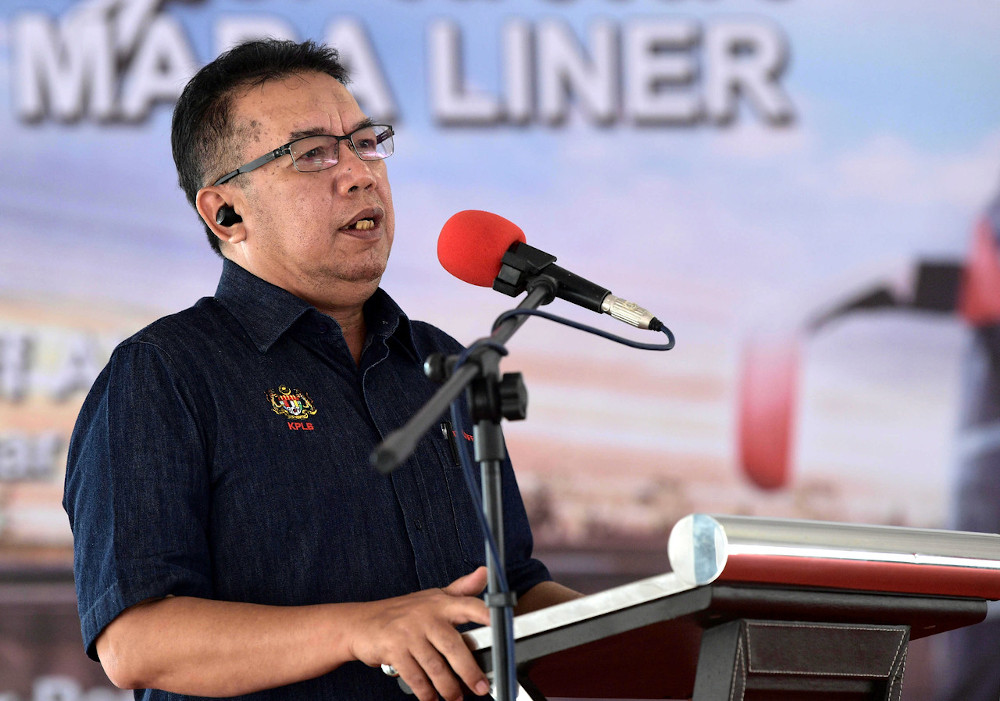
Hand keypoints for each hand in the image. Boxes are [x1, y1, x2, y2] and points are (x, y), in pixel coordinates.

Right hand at [347, 567, 491, 700]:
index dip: (487, 615)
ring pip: (436, 667)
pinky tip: (432, 698)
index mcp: (440, 603)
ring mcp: (409, 634)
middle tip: (481, 687)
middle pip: (454, 647)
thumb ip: (461, 589)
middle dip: (469, 672)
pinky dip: (426, 692)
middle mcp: (426, 616)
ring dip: (449, 688)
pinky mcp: (394, 651)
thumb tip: (484, 572)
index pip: (469, 606)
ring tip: (456, 698)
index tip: (504, 627)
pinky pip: (416, 677)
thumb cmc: (403, 612)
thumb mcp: (433, 597)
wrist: (361, 623)